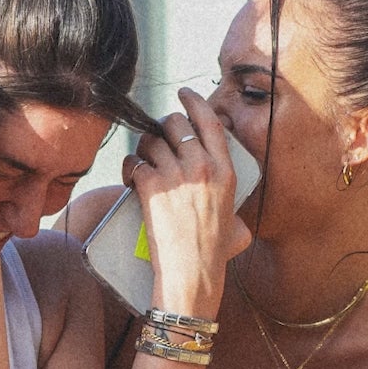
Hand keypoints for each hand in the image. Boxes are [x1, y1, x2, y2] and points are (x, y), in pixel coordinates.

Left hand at [123, 90, 251, 317]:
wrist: (192, 274)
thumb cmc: (214, 254)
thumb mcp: (236, 222)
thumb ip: (234, 206)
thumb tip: (238, 215)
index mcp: (225, 171)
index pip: (210, 122)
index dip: (195, 102)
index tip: (184, 94)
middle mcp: (202, 167)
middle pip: (175, 125)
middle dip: (162, 127)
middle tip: (157, 140)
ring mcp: (176, 176)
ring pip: (151, 141)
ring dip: (143, 147)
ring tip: (143, 162)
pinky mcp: (152, 187)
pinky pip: (134, 161)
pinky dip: (129, 167)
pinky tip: (131, 178)